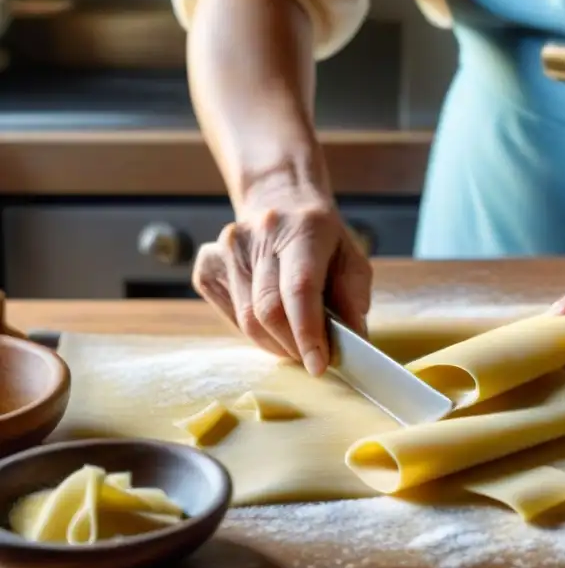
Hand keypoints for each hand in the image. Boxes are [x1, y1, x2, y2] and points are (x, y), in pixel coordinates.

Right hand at [192, 181, 371, 375]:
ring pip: (247, 319)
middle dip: (293, 346)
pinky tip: (271, 325)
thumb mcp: (352, 260)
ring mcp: (226, 248)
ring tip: (296, 345)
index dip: (308, 332)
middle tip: (312, 359)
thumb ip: (354, 299)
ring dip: (275, 344)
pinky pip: (230, 315)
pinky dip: (254, 332)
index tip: (319, 365)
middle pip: (269, 310)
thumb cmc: (321, 240)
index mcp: (304, 229)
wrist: (279, 202)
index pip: (300, 288)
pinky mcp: (207, 265)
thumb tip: (352, 341)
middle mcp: (259, 235)